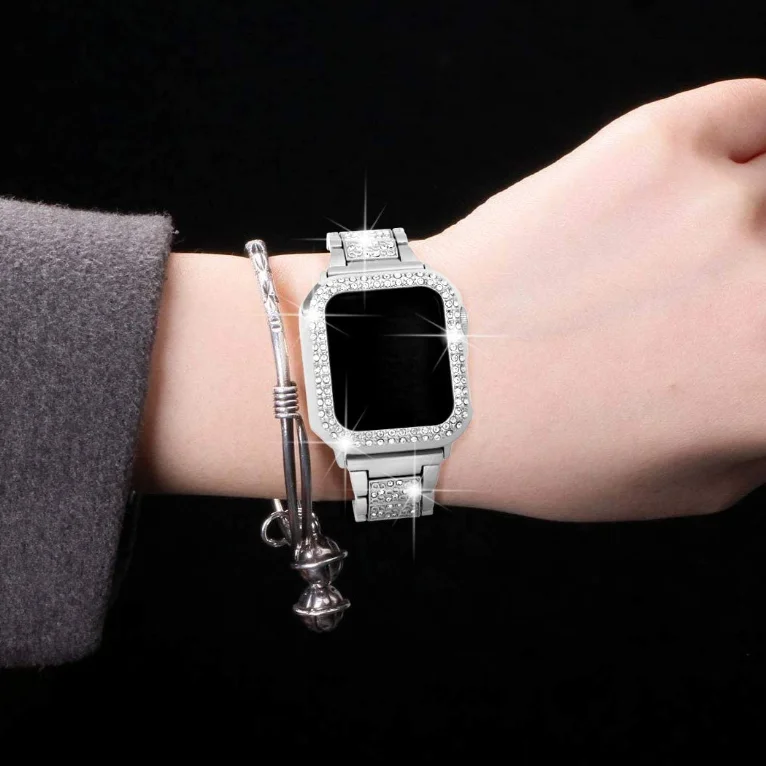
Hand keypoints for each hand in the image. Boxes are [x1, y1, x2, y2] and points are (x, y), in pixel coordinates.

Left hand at [418, 78, 765, 520]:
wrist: (431, 374)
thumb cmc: (545, 444)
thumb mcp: (689, 484)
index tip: (758, 318)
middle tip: (733, 286)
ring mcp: (719, 201)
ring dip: (758, 213)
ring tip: (710, 243)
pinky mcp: (655, 142)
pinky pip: (755, 111)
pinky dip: (753, 139)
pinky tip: (720, 174)